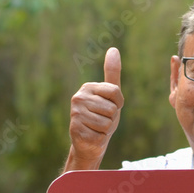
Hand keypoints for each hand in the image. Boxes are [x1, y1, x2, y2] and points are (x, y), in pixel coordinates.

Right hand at [68, 47, 123, 169]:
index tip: (110, 107)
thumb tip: (113, 49)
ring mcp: (75, 114)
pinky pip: (100, 134)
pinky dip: (100, 138)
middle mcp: (78, 98)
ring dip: (105, 129)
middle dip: (111, 118)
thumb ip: (112, 73)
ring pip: (107, 123)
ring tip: (96, 128)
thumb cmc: (102, 117)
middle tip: (101, 120)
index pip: (115, 92)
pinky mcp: (76, 130)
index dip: (118, 104)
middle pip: (111, 109)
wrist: (89, 143)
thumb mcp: (110, 96)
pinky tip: (92, 136)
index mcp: (87, 87)